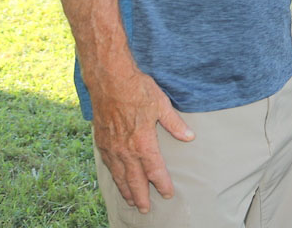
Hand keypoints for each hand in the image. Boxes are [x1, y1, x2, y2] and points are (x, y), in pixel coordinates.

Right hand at [89, 66, 194, 212]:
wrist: (109, 80)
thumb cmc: (138, 90)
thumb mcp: (161, 105)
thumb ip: (175, 124)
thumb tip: (190, 137)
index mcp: (143, 143)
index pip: (155, 171)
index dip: (162, 184)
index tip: (168, 194)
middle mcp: (125, 150)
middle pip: (134, 180)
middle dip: (141, 196)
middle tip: (145, 209)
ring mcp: (111, 147)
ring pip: (119, 175)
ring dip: (125, 190)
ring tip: (131, 201)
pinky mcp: (101, 141)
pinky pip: (108, 164)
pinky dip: (113, 176)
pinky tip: (116, 179)